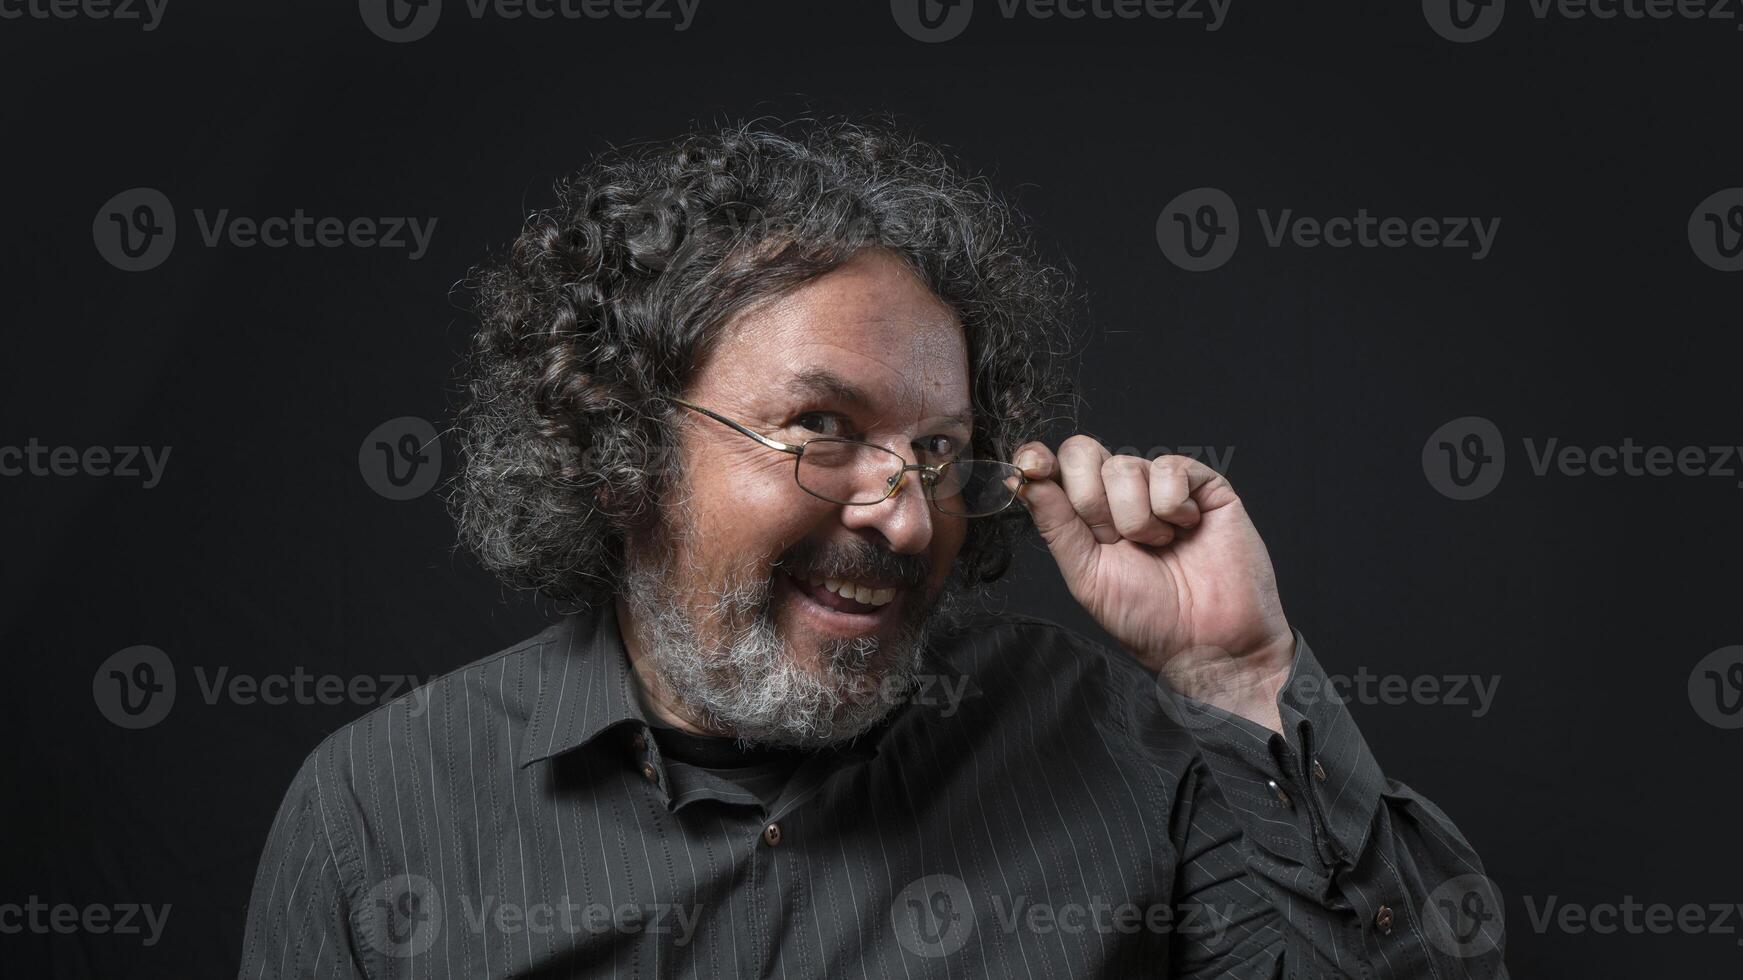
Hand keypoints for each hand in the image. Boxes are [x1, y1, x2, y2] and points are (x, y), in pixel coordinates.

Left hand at [1012, 437, 1295, 729]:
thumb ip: (1055, 525)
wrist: (1209, 642)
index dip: (1038, 459)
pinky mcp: (1202, 485)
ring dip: (1137, 518)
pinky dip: (1172, 507)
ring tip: (1160, 546)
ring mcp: (1161, 486)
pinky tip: (1187, 530)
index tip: (1032, 467)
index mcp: (1088, 515)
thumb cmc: (1148, 618)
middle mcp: (1121, 494)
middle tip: (1116, 541)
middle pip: (1082, 453)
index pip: (1056, 466)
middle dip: (1090, 502)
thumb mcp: (1086, 576)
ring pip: (1124, 466)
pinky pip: (1170, 468)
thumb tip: (1022, 478)